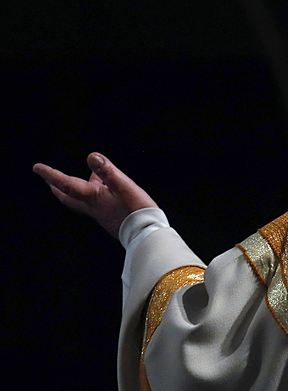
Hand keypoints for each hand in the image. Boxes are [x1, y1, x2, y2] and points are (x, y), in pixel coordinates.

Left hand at [33, 153, 157, 237]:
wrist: (147, 234)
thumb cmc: (137, 212)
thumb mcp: (125, 186)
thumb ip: (108, 171)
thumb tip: (92, 157)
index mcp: (93, 198)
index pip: (67, 184)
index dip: (51, 175)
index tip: (37, 168)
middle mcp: (93, 207)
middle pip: (68, 197)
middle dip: (56, 187)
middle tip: (47, 179)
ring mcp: (102, 214)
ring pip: (82, 200)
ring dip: (73, 189)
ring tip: (76, 178)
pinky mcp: (112, 217)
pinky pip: (96, 202)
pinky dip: (93, 192)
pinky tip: (105, 188)